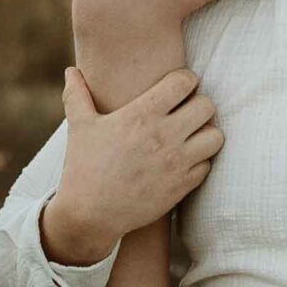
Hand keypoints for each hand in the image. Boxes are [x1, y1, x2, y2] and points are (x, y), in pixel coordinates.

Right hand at [41, 65, 224, 265]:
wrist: (89, 215)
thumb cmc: (83, 167)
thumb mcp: (79, 126)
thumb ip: (78, 94)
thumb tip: (71, 70)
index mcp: (142, 115)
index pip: (185, 81)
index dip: (184, 80)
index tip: (176, 87)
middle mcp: (164, 136)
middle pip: (207, 106)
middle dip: (198, 105)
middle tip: (185, 111)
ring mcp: (176, 163)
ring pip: (215, 137)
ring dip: (205, 133)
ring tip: (190, 135)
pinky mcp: (181, 187)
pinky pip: (207, 165)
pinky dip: (200, 161)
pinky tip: (183, 160)